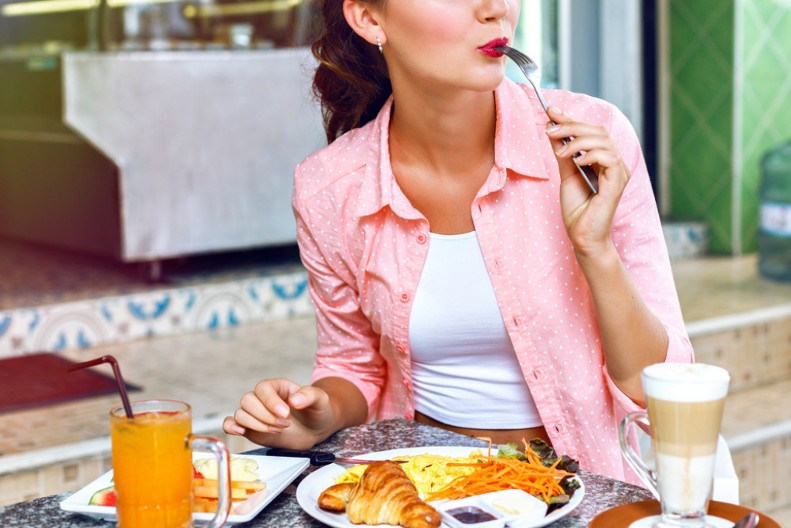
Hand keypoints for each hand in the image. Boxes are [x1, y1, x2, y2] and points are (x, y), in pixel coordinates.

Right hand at [223, 378, 334, 449]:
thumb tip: (294, 400)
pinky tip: (240, 431)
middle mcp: (263, 398)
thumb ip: (309, 396)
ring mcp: (255, 414)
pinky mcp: (251, 428)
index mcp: (277, 387)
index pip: (263, 389)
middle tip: (285, 425)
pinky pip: (231, 424)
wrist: (316, 429)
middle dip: (265, 416)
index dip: (271, 402)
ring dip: (257, 425)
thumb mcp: (320, 400)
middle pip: (248, 401)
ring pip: (241, 414)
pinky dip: (231, 427)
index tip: (286, 414)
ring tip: (278, 430)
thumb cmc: (317, 410)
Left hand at [544, 106, 630, 258]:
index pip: (590, 131)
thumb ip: (562, 153)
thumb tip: (552, 130)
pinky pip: (610, 158)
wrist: (582, 236)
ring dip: (578, 141)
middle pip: (597, 131)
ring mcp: (618, 171)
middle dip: (571, 126)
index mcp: (603, 158)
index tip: (551, 110)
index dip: (571, 119)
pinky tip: (576, 161)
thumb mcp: (565, 174)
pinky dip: (591, 155)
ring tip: (560, 152)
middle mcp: (614, 162)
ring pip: (603, 140)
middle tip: (550, 128)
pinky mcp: (618, 182)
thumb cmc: (577, 210)